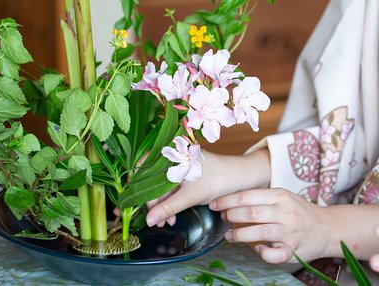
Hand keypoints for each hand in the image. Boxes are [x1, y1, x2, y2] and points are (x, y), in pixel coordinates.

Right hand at [146, 149, 269, 226]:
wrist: (242, 177)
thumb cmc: (219, 179)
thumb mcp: (191, 196)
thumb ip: (168, 208)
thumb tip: (148, 221)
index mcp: (172, 155)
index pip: (144, 170)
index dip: (138, 189)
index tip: (136, 207)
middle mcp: (173, 158)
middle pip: (151, 181)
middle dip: (152, 203)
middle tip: (155, 221)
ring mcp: (179, 166)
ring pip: (161, 187)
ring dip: (162, 205)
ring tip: (167, 222)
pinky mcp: (186, 175)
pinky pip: (171, 188)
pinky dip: (170, 202)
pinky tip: (172, 216)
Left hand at [210, 188, 329, 263]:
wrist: (327, 228)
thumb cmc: (300, 212)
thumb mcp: (283, 197)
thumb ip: (262, 199)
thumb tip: (231, 203)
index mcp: (280, 196)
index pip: (248, 196)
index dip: (228, 200)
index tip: (215, 205)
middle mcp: (285, 212)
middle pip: (251, 212)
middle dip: (231, 216)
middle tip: (223, 218)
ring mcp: (290, 231)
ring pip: (259, 232)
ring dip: (239, 235)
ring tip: (230, 236)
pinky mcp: (294, 249)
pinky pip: (275, 254)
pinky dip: (263, 253)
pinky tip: (257, 249)